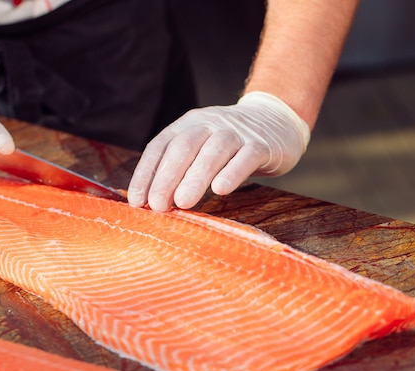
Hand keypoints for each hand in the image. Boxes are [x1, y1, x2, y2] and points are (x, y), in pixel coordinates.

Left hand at [127, 91, 309, 211]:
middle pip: (184, 147)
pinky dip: (232, 173)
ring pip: (213, 151)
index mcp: (188, 124)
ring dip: (195, 178)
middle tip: (157, 206)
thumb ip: (181, 169)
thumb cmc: (231, 145)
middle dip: (167, 178)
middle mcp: (210, 124)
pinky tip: (221, 190)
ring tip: (182, 203)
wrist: (277, 120)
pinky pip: (246, 157)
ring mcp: (237, 132)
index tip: (137, 201)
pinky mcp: (262, 144)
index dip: (146, 173)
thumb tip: (153, 203)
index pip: (161, 146)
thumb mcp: (201, 148)